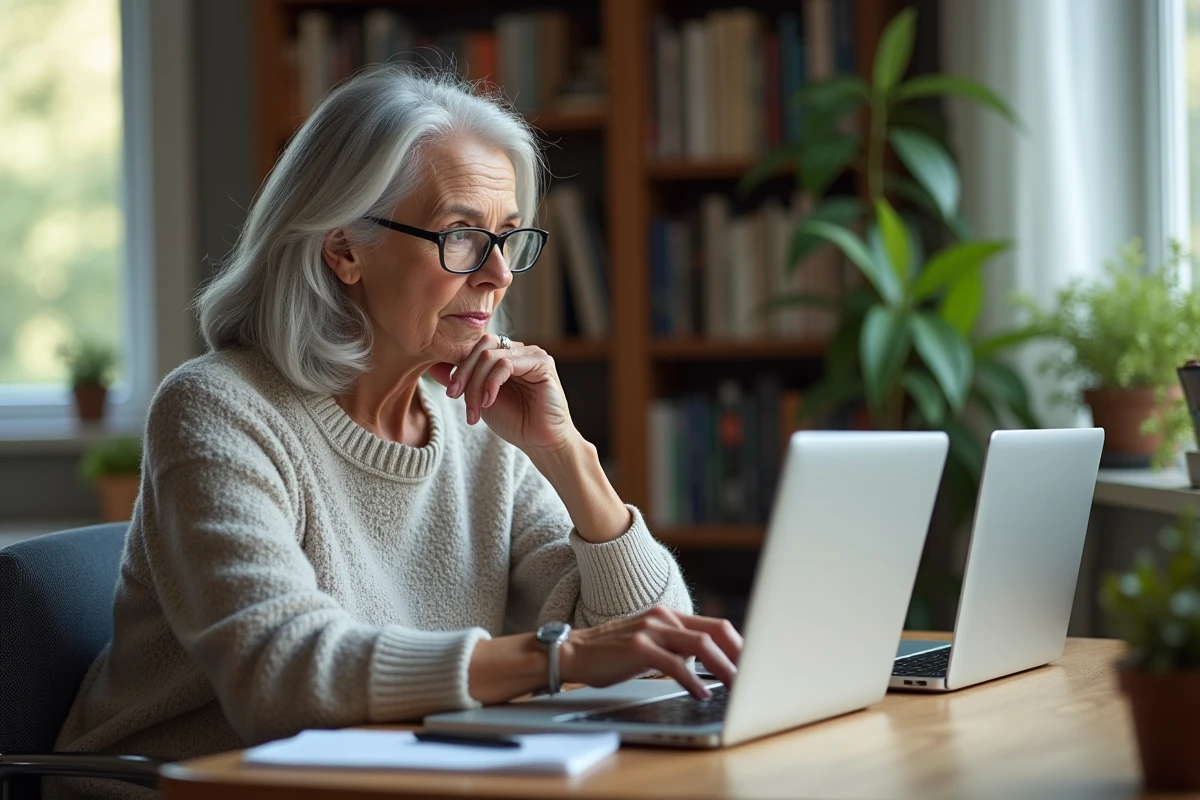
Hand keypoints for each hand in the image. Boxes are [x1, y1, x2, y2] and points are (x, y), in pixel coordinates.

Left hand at [428, 335, 575, 452]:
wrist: (541, 442)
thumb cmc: (515, 422)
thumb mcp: (479, 400)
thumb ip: (460, 381)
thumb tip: (432, 365)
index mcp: (505, 355)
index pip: (475, 348)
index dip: (458, 367)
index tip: (450, 393)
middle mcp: (518, 350)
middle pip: (481, 347)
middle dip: (464, 373)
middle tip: (454, 397)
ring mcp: (531, 354)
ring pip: (491, 356)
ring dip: (476, 384)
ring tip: (475, 409)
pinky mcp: (542, 362)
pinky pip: (506, 364)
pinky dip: (492, 383)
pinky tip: (489, 402)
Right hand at [559, 607, 741, 698]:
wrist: (574, 652)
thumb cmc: (613, 653)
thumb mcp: (650, 644)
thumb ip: (677, 646)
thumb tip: (707, 663)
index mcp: (669, 615)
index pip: (714, 626)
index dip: (738, 644)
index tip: (753, 663)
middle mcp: (663, 618)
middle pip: (714, 632)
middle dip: (738, 655)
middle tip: (753, 676)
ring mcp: (650, 630)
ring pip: (699, 646)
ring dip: (723, 668)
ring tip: (736, 686)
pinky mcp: (638, 648)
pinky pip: (674, 664)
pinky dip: (692, 681)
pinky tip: (701, 693)